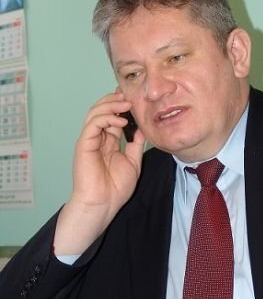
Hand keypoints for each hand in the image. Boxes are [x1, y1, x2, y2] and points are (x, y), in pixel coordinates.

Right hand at [54, 91, 144, 254]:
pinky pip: (93, 124)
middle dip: (114, 100)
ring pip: (95, 113)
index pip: (112, 117)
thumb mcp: (133, 162)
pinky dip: (106, 118)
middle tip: (128, 94)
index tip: (134, 98)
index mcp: (107, 142)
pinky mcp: (84, 144)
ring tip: (126, 104)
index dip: (120, 106)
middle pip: (101, 110)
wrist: (103, 205)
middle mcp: (97, 138)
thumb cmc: (115, 189)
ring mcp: (89, 140)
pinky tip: (120, 121)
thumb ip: (135, 145)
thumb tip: (142, 129)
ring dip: (111, 105)